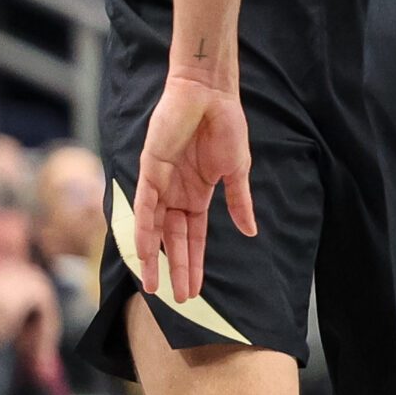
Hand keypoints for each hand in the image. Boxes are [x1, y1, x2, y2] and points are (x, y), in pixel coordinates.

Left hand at [130, 74, 257, 300]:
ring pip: (155, 230)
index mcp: (198, 195)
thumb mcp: (237, 169)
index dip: (195, 264)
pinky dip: (144, 229)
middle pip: (175, 241)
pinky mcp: (149, 170)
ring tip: (155, 288)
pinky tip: (147, 251)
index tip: (196, 291)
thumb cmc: (226, 126)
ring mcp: (161, 184)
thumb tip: (251, 232)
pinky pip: (144, 207)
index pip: (195, 238)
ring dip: (155, 259)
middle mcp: (176, 195)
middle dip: (177, 269)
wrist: (210, 94)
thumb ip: (240, 201)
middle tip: (179, 300)